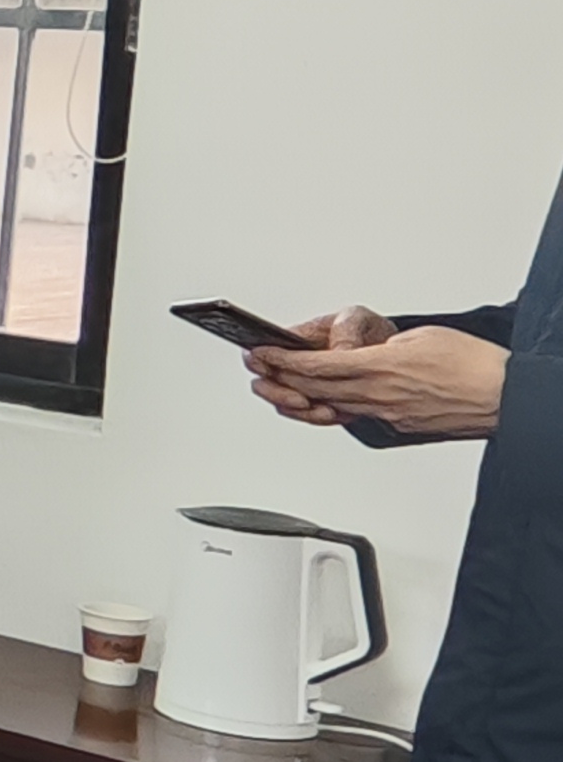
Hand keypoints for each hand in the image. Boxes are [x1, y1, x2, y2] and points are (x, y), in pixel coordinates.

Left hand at [253, 314, 502, 438]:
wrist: (506, 396)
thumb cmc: (474, 364)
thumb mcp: (420, 337)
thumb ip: (382, 346)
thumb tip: (361, 352)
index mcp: (381, 367)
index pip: (318, 366)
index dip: (284, 361)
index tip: (262, 354)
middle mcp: (380, 395)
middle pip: (316, 390)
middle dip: (280, 381)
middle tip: (256, 372)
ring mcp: (388, 413)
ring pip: (332, 407)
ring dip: (299, 399)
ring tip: (276, 390)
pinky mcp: (399, 425)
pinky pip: (356, 416)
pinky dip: (332, 409)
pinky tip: (319, 404)